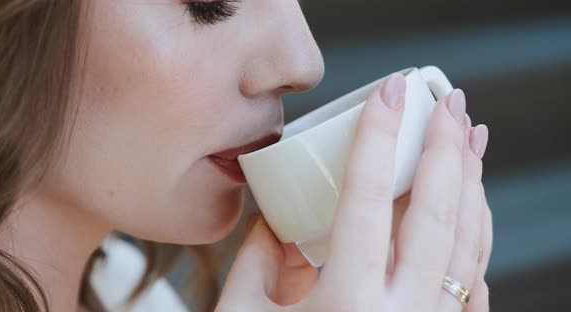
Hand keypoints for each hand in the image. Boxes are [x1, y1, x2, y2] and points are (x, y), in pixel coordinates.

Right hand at [218, 74, 491, 311]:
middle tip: (449, 105)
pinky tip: (471, 214)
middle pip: (439, 217)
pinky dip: (474, 243)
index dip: (380, 136)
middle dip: (446, 149)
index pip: (370, 199)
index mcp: (345, 306)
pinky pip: (471, 287)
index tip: (390, 90)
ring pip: (469, 249)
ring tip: (469, 142)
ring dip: (472, 188)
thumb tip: (277, 216)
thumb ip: (257, 259)